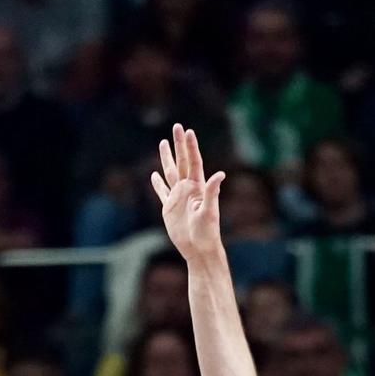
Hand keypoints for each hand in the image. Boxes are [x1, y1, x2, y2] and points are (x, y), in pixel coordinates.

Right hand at [150, 123, 226, 263]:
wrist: (199, 249)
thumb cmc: (207, 232)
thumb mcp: (210, 212)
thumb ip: (213, 193)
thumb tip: (220, 174)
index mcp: (198, 187)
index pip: (193, 162)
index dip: (190, 147)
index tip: (188, 131)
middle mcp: (187, 189)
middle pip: (181, 161)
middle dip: (178, 144)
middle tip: (177, 126)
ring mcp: (178, 197)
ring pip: (170, 172)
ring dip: (166, 158)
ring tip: (163, 143)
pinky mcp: (169, 208)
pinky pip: (162, 192)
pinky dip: (157, 183)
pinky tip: (154, 175)